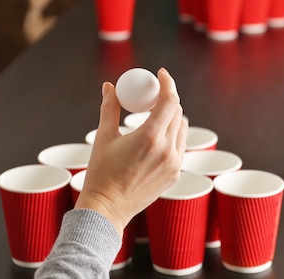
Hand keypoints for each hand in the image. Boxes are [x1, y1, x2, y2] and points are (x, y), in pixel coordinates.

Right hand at [75, 68, 187, 234]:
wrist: (107, 209)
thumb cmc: (101, 173)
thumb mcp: (103, 138)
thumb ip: (110, 109)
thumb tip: (110, 87)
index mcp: (150, 137)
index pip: (169, 101)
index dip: (168, 83)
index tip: (161, 74)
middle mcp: (167, 149)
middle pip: (177, 112)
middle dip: (168, 99)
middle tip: (153, 95)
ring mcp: (174, 162)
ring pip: (182, 128)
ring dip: (172, 116)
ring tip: (155, 115)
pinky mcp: (176, 173)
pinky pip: (180, 145)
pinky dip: (173, 135)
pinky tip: (158, 136)